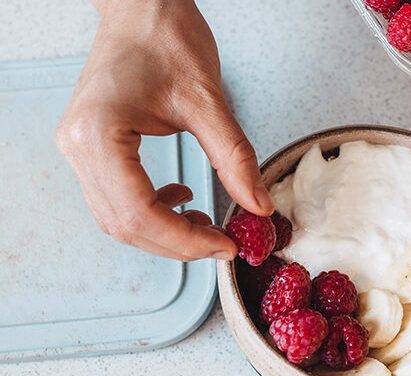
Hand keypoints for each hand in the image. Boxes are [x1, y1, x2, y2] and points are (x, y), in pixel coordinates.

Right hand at [56, 0, 272, 260]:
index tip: (225, 244)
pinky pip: (116, 199)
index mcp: (99, 133)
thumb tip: (259, 206)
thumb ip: (234, 158)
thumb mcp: (209, 100)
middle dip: (177, 242)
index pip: (138, 212)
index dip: (184, 238)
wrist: (142, 8)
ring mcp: (78, 149)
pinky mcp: (91, 148)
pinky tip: (182, 197)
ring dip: (164, 232)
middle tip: (222, 241)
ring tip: (207, 225)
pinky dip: (152, 211)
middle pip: (124, 224)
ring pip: (117, 218)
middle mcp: (78, 146)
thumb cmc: (166, 38)